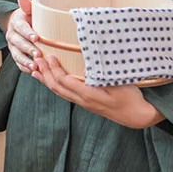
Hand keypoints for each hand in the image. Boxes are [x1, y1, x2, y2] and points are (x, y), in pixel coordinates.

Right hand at [1, 0, 41, 73]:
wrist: (19, 25)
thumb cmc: (29, 17)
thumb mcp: (28, 10)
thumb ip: (27, 5)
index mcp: (16, 23)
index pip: (21, 28)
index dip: (28, 33)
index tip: (36, 38)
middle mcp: (12, 35)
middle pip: (19, 43)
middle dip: (28, 49)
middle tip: (39, 54)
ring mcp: (12, 47)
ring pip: (17, 55)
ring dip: (26, 61)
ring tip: (35, 67)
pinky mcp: (15, 55)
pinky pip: (18, 63)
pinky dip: (24, 68)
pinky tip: (33, 72)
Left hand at [32, 55, 164, 129]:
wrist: (137, 116)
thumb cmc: (130, 97)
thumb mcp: (118, 83)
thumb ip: (103, 73)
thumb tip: (89, 60)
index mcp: (89, 94)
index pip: (65, 81)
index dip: (54, 69)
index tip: (49, 55)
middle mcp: (82, 100)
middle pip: (57, 87)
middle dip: (45, 72)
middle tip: (36, 58)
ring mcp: (83, 103)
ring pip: (59, 92)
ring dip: (46, 80)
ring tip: (35, 70)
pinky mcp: (85, 103)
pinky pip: (65, 94)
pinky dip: (54, 85)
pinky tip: (50, 80)